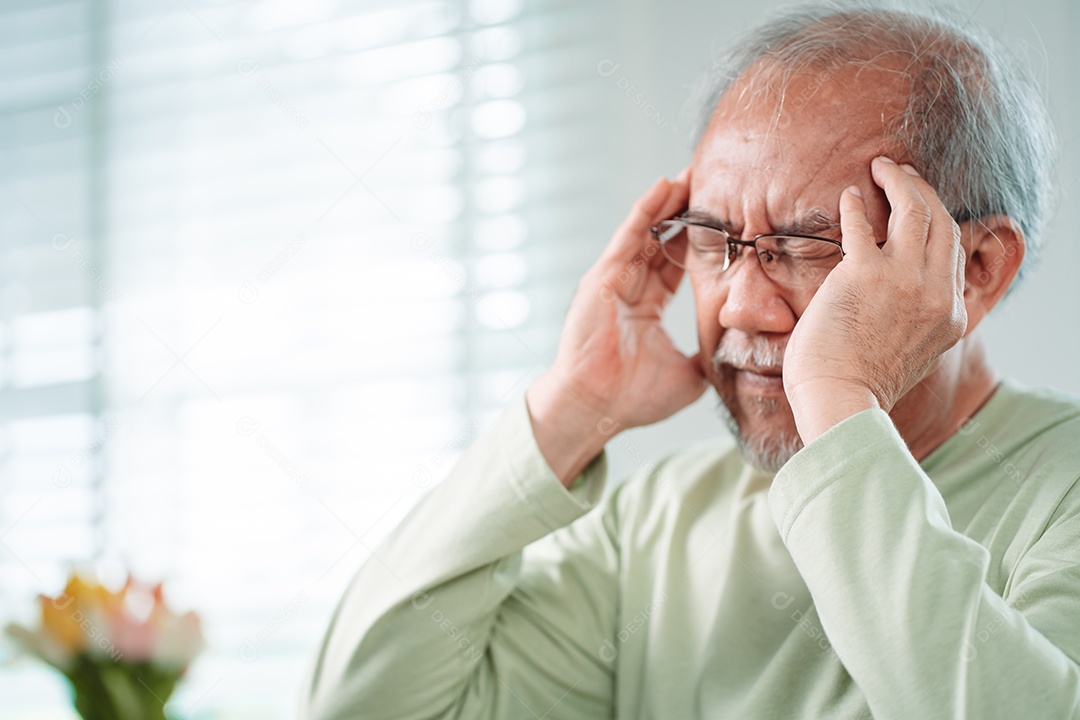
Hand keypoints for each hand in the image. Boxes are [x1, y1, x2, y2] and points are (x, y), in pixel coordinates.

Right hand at [527, 168, 707, 485]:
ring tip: (692, 173)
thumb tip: (740, 358)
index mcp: (645, 309)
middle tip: (711, 181)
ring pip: (646, 232)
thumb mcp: (687, 375)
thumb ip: (708, 359)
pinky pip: (629, 238)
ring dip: (668, 202)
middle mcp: (628, 289)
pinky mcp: (602, 279)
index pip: (675, 265)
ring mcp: (613, 282)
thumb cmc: (631, 398)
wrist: (597, 410)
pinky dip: (645, 211)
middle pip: (661, 240)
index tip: (723, 219)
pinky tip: (664, 186)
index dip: (697, 242)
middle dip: (684, 212)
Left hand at [782, 156, 967, 443]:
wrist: (841, 401)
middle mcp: (936, 293)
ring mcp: (903, 280)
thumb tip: (902, 308)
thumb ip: (916, 324)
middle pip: (942, 222)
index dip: (939, 223)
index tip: (922, 207)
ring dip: (899, 182)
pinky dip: (857, 205)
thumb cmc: (860, 386)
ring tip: (882, 168)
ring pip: (915, 210)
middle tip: (903, 174)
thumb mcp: (912, 356)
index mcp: (950, 316)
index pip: (954, 254)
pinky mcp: (864, 273)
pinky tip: (849, 196)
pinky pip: (863, 225)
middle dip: (924, 191)